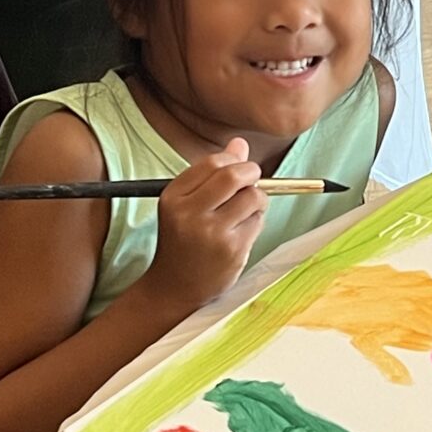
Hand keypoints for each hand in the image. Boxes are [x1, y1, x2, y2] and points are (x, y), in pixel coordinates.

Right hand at [140, 140, 267, 310]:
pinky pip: (258, 221)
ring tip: (246, 210)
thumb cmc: (183, 240)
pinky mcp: (232, 249)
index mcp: (173, 197)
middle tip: (253, 180)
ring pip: (253, 197)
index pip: (212, 163)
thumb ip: (212, 174)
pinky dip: (256, 221)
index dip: (233, 161)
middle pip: (234, 176)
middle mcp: (189, 214)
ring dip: (257, 199)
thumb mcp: (186, 205)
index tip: (239, 169)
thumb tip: (240, 143)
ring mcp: (212, 233)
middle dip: (252, 173)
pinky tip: (242, 232)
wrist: (175, 287)